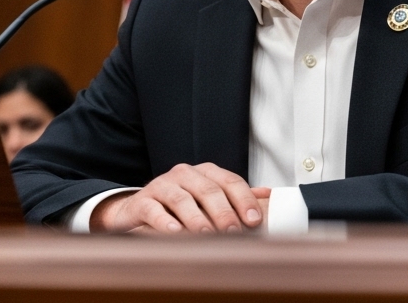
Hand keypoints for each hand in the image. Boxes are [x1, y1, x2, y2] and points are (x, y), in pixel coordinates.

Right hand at [90, 163, 269, 233]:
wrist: (140, 208)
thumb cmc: (181, 205)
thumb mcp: (208, 198)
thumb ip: (235, 197)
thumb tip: (268, 196)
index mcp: (204, 172)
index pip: (229, 181)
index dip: (243, 200)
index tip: (254, 220)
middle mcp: (183, 174)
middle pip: (208, 190)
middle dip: (223, 212)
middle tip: (234, 231)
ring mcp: (161, 186)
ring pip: (181, 199)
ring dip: (197, 219)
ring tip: (207, 235)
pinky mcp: (142, 201)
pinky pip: (154, 210)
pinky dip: (166, 222)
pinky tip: (176, 233)